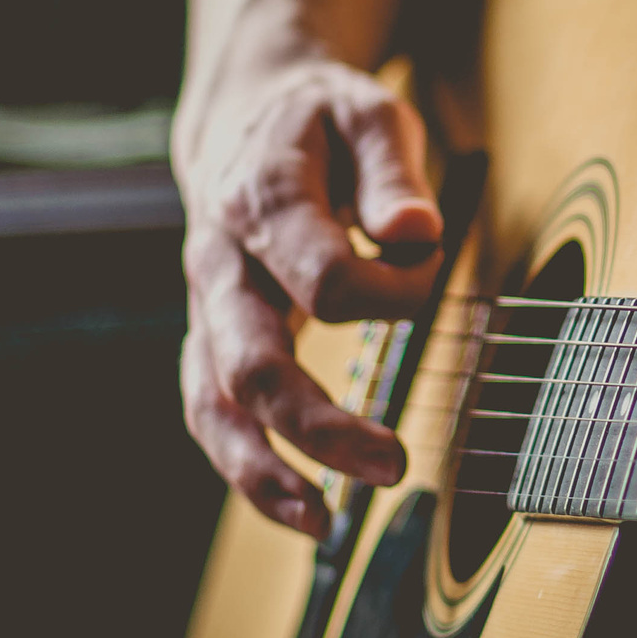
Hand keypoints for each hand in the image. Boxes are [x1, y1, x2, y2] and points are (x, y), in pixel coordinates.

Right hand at [176, 58, 442, 537]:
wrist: (249, 117)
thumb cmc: (323, 121)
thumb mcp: (370, 113)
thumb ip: (391, 172)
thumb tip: (413, 231)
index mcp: (260, 200)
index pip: (325, 280)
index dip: (393, 291)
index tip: (428, 264)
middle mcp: (219, 262)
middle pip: (253, 363)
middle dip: (319, 424)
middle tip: (393, 462)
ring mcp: (207, 307)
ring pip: (213, 404)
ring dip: (263, 472)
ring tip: (324, 524)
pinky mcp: (212, 338)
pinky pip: (213, 414)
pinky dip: (249, 469)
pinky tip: (301, 509)